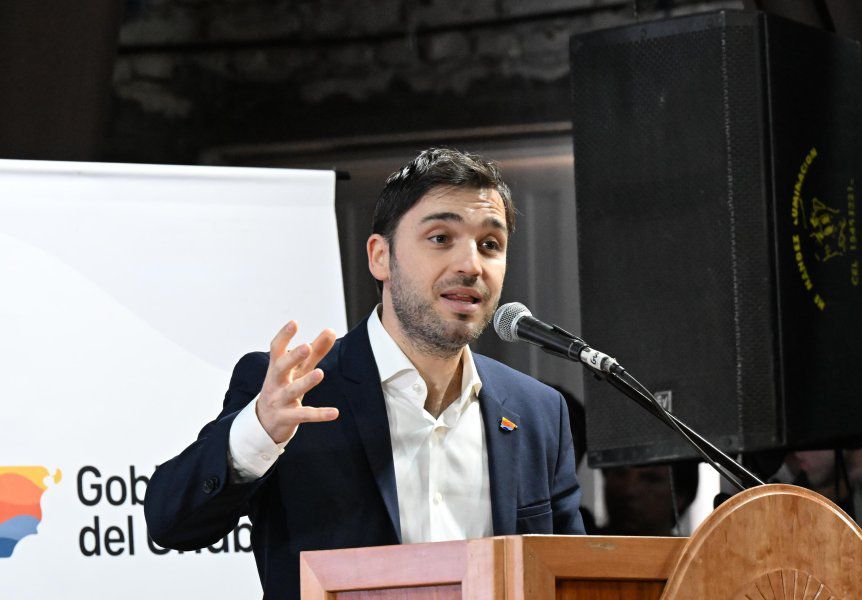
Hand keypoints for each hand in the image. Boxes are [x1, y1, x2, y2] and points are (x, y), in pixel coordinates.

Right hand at [256, 321, 337, 443]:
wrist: (264, 423)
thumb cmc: (284, 388)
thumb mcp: (298, 370)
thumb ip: (315, 352)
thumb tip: (331, 330)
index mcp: (277, 368)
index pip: (276, 349)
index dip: (283, 336)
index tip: (294, 323)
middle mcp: (276, 383)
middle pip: (281, 367)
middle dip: (293, 356)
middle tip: (306, 346)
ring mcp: (279, 401)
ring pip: (292, 390)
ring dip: (306, 382)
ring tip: (320, 372)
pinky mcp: (287, 418)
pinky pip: (304, 415)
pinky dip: (319, 414)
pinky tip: (335, 412)